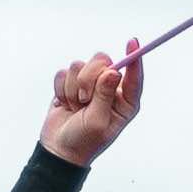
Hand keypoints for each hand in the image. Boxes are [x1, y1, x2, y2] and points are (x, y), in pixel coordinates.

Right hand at [40, 47, 143, 163]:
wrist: (59, 149)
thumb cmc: (84, 141)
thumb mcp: (97, 122)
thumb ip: (104, 96)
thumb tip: (113, 72)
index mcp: (125, 102)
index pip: (133, 75)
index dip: (133, 57)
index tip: (132, 42)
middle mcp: (109, 89)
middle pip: (103, 62)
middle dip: (89, 78)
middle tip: (84, 99)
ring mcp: (90, 85)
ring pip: (80, 66)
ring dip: (73, 88)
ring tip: (75, 107)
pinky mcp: (71, 84)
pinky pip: (63, 72)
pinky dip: (61, 89)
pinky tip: (65, 104)